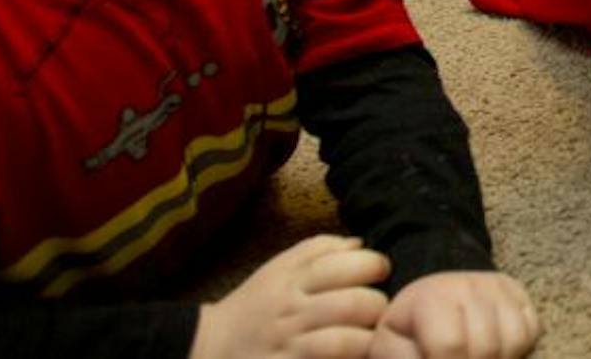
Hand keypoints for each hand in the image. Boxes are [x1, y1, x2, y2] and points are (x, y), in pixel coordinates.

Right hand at [193, 235, 390, 358]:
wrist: (210, 348)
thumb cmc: (255, 305)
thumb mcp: (278, 268)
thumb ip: (318, 250)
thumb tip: (361, 243)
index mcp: (292, 280)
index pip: (343, 265)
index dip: (374, 265)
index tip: (381, 271)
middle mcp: (292, 312)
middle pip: (353, 304)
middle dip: (378, 306)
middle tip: (380, 310)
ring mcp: (289, 347)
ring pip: (345, 342)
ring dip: (369, 340)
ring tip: (372, 338)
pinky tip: (354, 358)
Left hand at [369, 271, 538, 358]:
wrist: (434, 294)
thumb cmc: (411, 329)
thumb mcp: (392, 346)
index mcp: (430, 298)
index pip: (449, 346)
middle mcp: (468, 284)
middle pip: (485, 348)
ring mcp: (498, 287)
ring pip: (513, 341)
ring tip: (473, 358)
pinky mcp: (519, 292)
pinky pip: (532, 331)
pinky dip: (517, 350)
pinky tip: (494, 351)